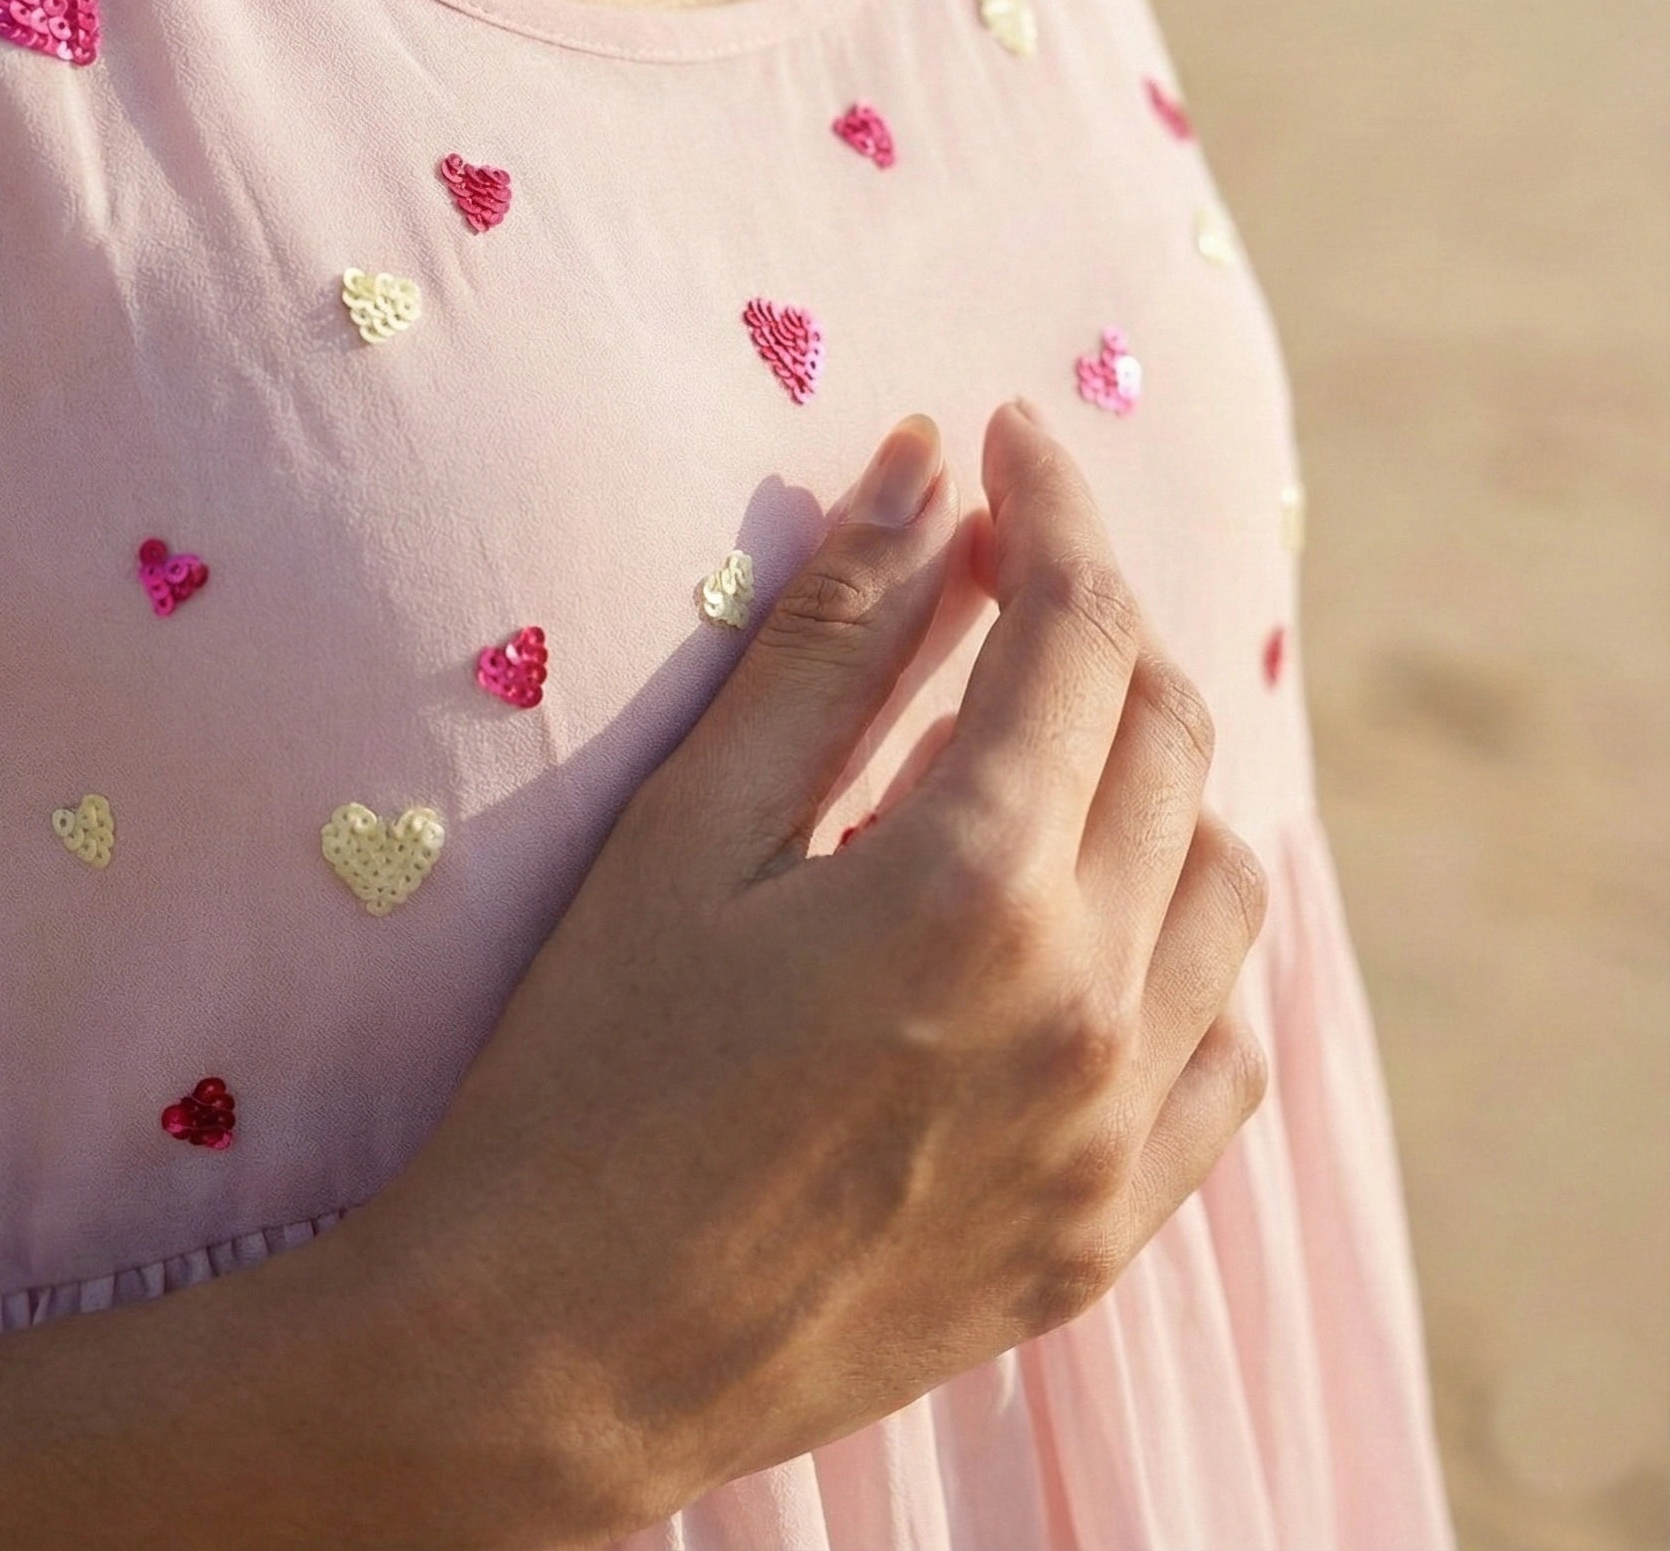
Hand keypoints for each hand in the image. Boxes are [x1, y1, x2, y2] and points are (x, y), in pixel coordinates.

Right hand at [374, 403, 1268, 1543]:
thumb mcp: (688, 830)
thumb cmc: (588, 1067)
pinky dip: (1187, 946)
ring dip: (1152, 774)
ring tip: (1043, 744)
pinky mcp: (1107, 1229)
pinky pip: (1226, 1049)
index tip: (1009, 435)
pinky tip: (1093, 924)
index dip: (1051, 504)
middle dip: (1097, 616)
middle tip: (1007, 573)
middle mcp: (1087, 1004)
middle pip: (1164, 734)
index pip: (1074, 626)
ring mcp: (1116, 1133)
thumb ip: (828, 642)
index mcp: (973, 884)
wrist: (560, 1351)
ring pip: (1225, 883)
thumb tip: (921, 465)